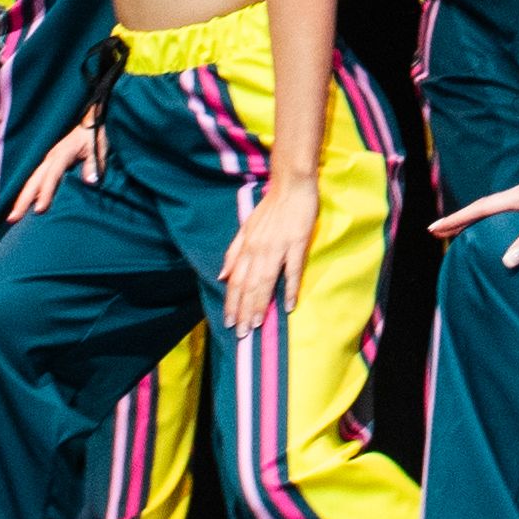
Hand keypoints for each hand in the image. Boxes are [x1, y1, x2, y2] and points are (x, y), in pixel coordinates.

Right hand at [3, 112, 108, 220]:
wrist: (88, 122)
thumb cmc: (93, 135)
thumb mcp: (97, 147)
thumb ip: (94, 164)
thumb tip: (90, 182)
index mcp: (62, 154)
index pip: (51, 176)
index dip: (46, 192)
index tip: (39, 210)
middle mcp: (50, 158)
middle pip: (33, 181)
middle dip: (22, 200)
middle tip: (12, 219)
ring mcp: (46, 161)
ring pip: (30, 181)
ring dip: (21, 199)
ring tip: (11, 217)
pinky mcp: (47, 164)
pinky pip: (34, 180)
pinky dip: (27, 193)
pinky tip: (21, 206)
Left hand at [220, 173, 312, 332]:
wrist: (291, 185)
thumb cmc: (270, 207)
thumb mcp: (246, 228)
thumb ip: (234, 252)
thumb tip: (221, 275)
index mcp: (246, 246)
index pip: (235, 280)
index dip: (232, 303)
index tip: (229, 323)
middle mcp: (258, 249)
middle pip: (248, 285)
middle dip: (243, 311)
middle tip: (241, 334)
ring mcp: (278, 247)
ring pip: (265, 281)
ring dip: (260, 304)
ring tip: (257, 325)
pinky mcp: (297, 243)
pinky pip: (292, 270)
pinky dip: (289, 288)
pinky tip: (288, 306)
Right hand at [434, 178, 518, 258]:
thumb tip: (505, 261)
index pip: (482, 207)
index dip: (458, 218)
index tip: (436, 227)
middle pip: (482, 208)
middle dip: (459, 219)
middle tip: (435, 232)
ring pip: (493, 212)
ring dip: (473, 222)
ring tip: (454, 234)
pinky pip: (505, 217)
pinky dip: (489, 225)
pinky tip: (489, 235)